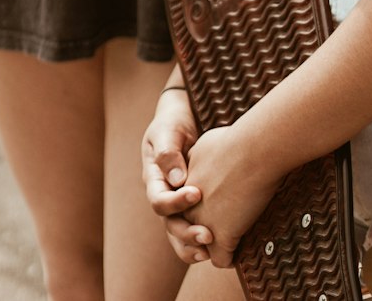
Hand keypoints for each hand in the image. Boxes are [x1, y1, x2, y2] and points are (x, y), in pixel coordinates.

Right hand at [142, 88, 211, 266]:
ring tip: (210, 252)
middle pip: (169, 224)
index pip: (159, 200)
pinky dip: (201, 238)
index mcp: (153, 179)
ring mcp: (177, 201)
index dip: (176, 202)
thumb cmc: (173, 123)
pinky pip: (193, 225)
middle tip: (208, 236)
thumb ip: (168, 152)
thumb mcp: (167, 131)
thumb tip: (177, 180)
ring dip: (192, 244)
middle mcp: (164, 195)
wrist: (182, 118)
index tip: (197, 193)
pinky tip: (217, 246)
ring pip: (179, 232)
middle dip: (187, 233)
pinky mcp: (193, 203)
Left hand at [180, 124, 282, 269]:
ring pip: (201, 249)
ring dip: (214, 248)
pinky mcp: (221, 237)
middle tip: (220, 229)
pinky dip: (229, 258)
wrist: (254, 149)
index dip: (197, 209)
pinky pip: (221, 259)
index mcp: (182, 186)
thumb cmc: (236, 141)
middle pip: (188, 229)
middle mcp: (188, 207)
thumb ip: (196, 159)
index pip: (182, 207)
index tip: (214, 207)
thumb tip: (198, 160)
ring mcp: (202, 223)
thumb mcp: (204, 145)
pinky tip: (238, 250)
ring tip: (229, 243)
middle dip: (202, 231)